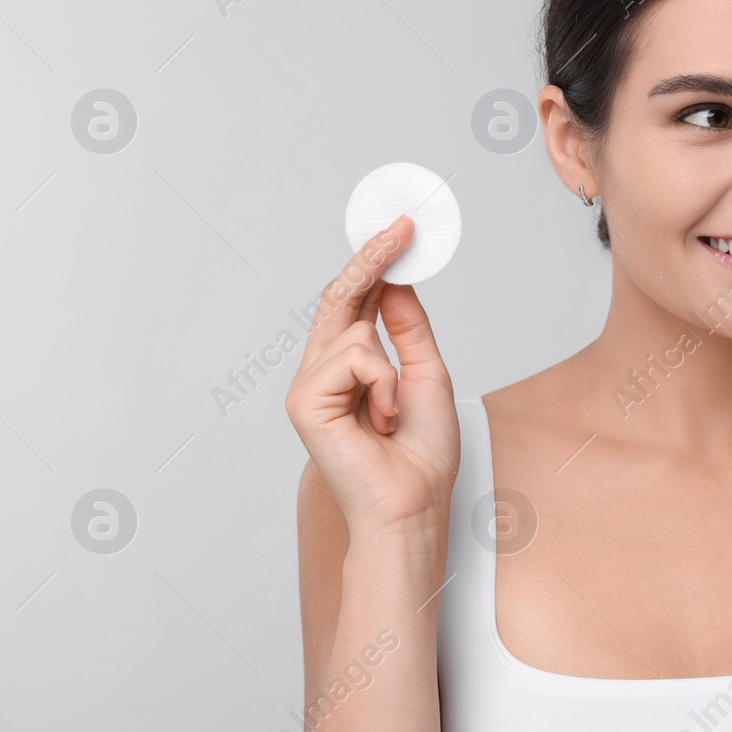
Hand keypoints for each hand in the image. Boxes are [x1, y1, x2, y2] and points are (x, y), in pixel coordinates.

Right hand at [284, 215, 459, 541]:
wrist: (412, 505)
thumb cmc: (420, 456)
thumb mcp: (426, 375)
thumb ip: (407, 328)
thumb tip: (397, 280)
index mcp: (351, 369)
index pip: (356, 303)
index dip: (375, 264)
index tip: (400, 230)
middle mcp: (323, 372)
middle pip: (340, 298)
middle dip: (373, 259)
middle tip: (402, 225)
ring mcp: (309, 386)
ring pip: (354, 330)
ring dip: (392, 369)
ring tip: (394, 413)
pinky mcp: (305, 401)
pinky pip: (355, 357)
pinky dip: (383, 385)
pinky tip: (381, 421)